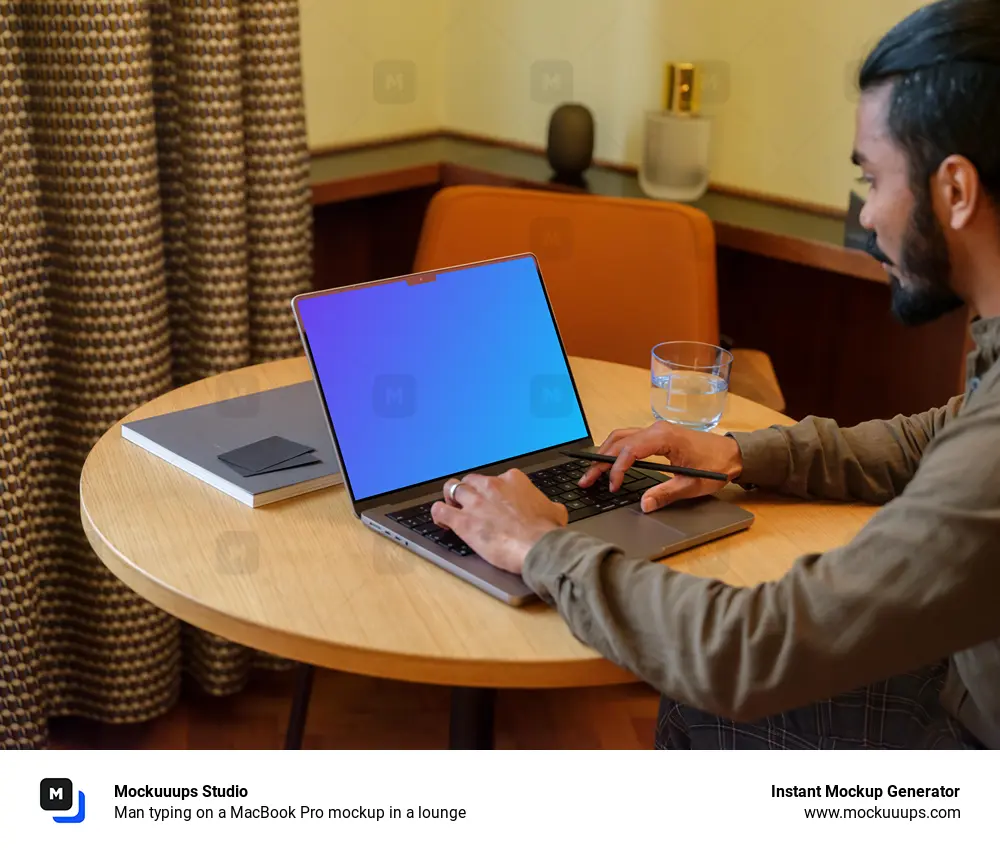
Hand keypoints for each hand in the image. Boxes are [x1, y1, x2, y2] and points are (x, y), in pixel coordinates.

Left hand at [430, 468, 567, 574]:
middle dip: (470, 492)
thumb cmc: (545, 531)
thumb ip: (548, 506)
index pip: (495, 479)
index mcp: (512, 480)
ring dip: (451, 498)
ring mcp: (475, 502)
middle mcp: (491, 486)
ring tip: (453, 508)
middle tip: (472, 505)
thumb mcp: (555, 512)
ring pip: (452, 489)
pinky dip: (438, 514)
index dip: (492, 491)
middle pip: (471, 481)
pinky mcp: (463, 521)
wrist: (537, 546)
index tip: (494, 502)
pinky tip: (442, 521)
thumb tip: (552, 509)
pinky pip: (440, 510)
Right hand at [578, 421, 743, 511]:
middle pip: (619, 441)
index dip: (617, 469)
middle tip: (586, 480)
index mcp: (664, 437)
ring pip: (620, 437)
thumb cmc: (715, 466)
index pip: (630, 450)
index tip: (612, 486)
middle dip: (600, 461)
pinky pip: (628, 438)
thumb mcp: (691, 485)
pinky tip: (608, 464)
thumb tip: (644, 504)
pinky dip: (614, 450)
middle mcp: (656, 429)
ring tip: (591, 473)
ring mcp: (655, 430)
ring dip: (604, 453)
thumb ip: (665, 494)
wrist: (731, 453)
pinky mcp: (656, 435)